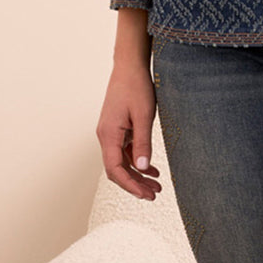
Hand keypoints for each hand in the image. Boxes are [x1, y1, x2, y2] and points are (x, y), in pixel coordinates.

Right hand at [97, 59, 162, 199]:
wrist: (129, 67)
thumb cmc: (136, 87)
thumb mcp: (144, 116)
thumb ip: (142, 144)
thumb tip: (142, 168)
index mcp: (108, 134)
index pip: (115, 169)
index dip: (130, 185)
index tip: (145, 195)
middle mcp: (105, 136)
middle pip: (117, 169)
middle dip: (135, 184)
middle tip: (154, 195)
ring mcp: (110, 133)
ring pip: (121, 162)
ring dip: (138, 175)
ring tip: (156, 185)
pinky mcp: (117, 129)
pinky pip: (125, 151)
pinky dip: (137, 161)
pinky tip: (152, 169)